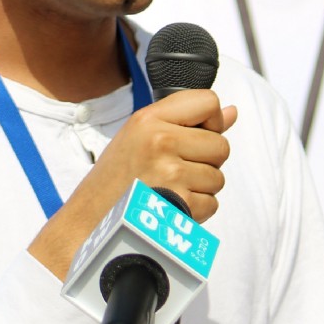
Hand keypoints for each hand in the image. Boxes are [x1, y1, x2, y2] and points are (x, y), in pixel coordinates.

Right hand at [92, 89, 236, 222]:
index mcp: (149, 119)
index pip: (209, 103)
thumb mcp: (140, 135)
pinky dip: (196, 210)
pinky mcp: (179, 205)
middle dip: (205, 161)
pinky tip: (169, 206)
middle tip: (174, 169)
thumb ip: (186, 121)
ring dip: (200, 187)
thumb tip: (233, 113)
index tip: (193, 136)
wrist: (90, 220)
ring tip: (168, 189)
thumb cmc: (116, 177)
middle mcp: (160, 141)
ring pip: (218, 178)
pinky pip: (212, 203)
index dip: (210, 122)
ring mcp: (171, 174)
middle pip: (221, 145)